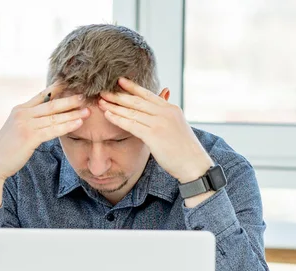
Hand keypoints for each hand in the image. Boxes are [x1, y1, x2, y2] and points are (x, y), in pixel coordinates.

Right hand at [0, 82, 89, 208]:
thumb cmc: (8, 149)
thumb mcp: (17, 129)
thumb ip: (30, 120)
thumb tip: (46, 117)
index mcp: (20, 109)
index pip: (42, 95)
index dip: (57, 88)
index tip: (72, 83)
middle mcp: (22, 113)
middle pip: (51, 104)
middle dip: (70, 100)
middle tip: (86, 96)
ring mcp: (25, 125)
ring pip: (54, 117)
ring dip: (73, 113)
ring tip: (88, 111)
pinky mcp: (29, 137)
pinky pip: (53, 130)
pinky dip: (67, 126)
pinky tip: (78, 123)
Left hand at [98, 77, 213, 184]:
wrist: (194, 164)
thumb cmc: (184, 149)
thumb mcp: (176, 126)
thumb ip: (166, 115)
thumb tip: (160, 105)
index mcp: (171, 109)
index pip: (148, 94)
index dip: (132, 87)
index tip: (119, 81)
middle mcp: (165, 112)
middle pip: (137, 100)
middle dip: (119, 95)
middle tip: (103, 90)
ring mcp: (160, 123)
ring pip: (132, 111)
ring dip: (114, 106)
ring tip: (101, 102)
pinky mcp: (154, 135)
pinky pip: (132, 124)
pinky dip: (118, 119)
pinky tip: (108, 115)